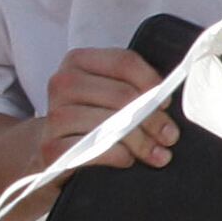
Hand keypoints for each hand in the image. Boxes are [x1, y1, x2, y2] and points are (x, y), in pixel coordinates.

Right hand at [32, 46, 174, 174]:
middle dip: (153, 119)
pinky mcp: (51, 147)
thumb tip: (165, 101)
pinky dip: (117, 155)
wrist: (53, 150)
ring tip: (156, 153)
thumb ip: (133, 89)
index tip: (166, 103)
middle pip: (121, 95)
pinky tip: (127, 159)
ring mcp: (55, 115)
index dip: (152, 83)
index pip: (124, 62)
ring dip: (140, 141)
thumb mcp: (107, 95)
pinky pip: (94, 150)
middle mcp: (63, 83)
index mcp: (78, 61)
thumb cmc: (88, 120)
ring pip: (110, 123)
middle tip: (170, 136)